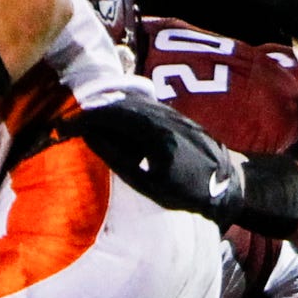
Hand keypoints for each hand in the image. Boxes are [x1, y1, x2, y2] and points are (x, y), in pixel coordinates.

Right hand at [74, 96, 247, 225]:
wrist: (234, 185)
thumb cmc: (194, 193)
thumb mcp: (153, 184)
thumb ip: (122, 160)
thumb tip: (92, 138)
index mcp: (155, 133)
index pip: (110, 118)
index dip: (83, 122)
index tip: (62, 128)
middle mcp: (164, 117)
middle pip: (118, 106)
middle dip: (90, 114)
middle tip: (68, 125)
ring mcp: (172, 114)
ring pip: (131, 105)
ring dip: (105, 112)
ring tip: (85, 124)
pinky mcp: (177, 117)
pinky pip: (143, 108)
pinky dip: (123, 114)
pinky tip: (114, 125)